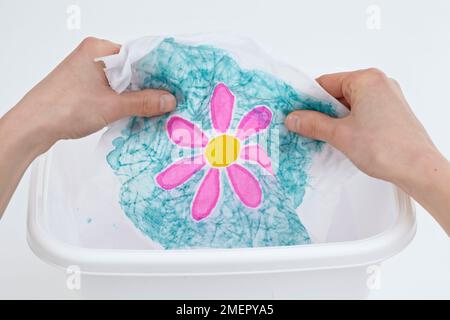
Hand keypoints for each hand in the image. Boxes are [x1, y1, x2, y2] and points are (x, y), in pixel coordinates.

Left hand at [9, 37, 175, 152]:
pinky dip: (122, 100)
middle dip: (148, 86)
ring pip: (121, 81)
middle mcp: (93, 55)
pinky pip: (111, 89)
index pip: (138, 55)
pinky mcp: (83, 85)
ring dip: (135, 96)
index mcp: (99, 49)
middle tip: (165, 101)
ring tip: (152, 109)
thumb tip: (168, 100)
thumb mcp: (112, 106)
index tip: (173, 85)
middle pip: (131, 69)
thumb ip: (144, 102)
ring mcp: (87, 71)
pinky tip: (132, 112)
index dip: (157, 71)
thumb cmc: (64, 108)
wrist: (33, 125)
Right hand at [285, 68, 449, 233]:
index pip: (325, 82)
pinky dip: (349, 123)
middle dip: (321, 111)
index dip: (307, 98)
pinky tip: (341, 138)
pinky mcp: (392, 113)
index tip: (294, 111)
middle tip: (305, 127)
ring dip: (334, 119)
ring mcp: (388, 98)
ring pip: (349, 104)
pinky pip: (362, 112)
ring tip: (322, 136)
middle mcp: (379, 84)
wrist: (418, 169)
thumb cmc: (385, 148)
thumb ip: (313, 124)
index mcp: (367, 79)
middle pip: (337, 93)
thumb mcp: (340, 134)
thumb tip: (293, 118)